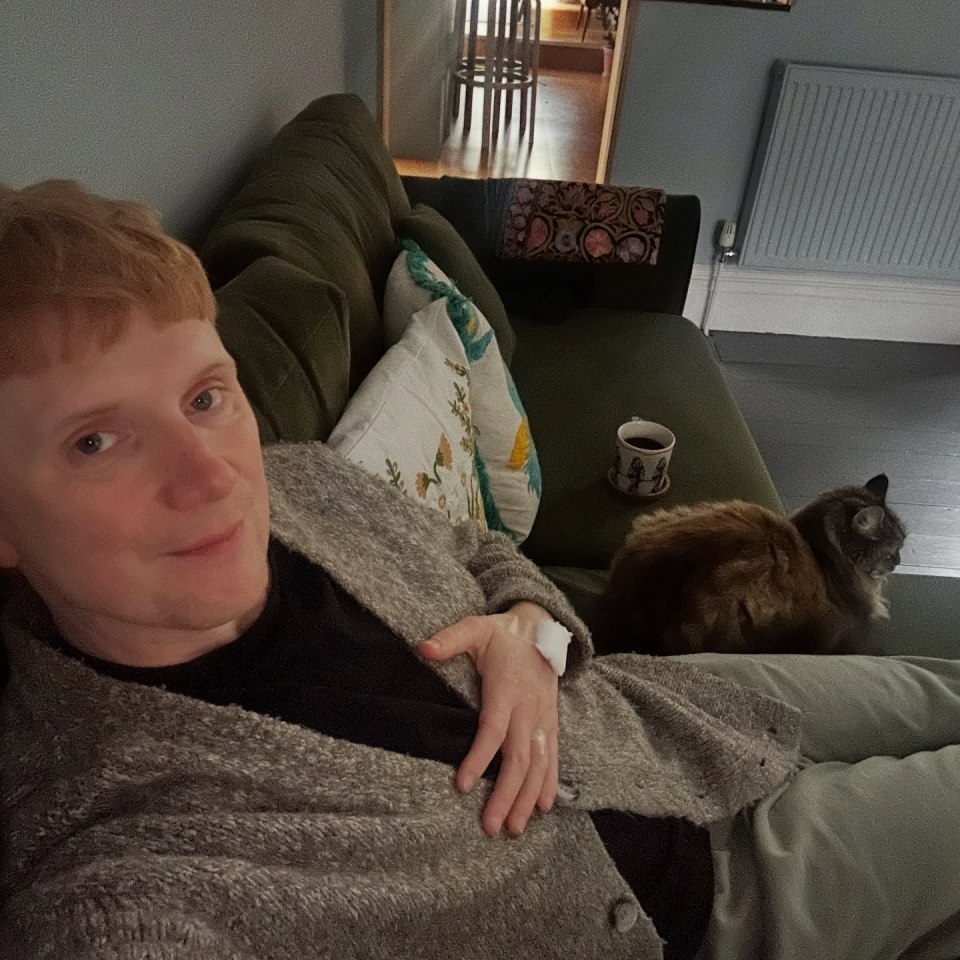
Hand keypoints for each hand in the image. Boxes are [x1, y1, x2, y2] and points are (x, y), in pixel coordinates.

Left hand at [419, 602, 559, 836]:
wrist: (542, 628)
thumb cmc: (502, 634)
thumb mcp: (475, 628)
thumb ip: (450, 639)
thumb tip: (422, 648)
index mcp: (506, 689)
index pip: (493, 729)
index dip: (479, 757)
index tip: (462, 784)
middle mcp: (528, 708)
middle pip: (519, 757)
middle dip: (506, 794)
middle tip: (490, 826)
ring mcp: (543, 718)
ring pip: (539, 764)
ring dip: (527, 798)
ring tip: (514, 828)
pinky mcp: (551, 723)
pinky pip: (553, 758)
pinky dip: (549, 784)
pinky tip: (543, 808)